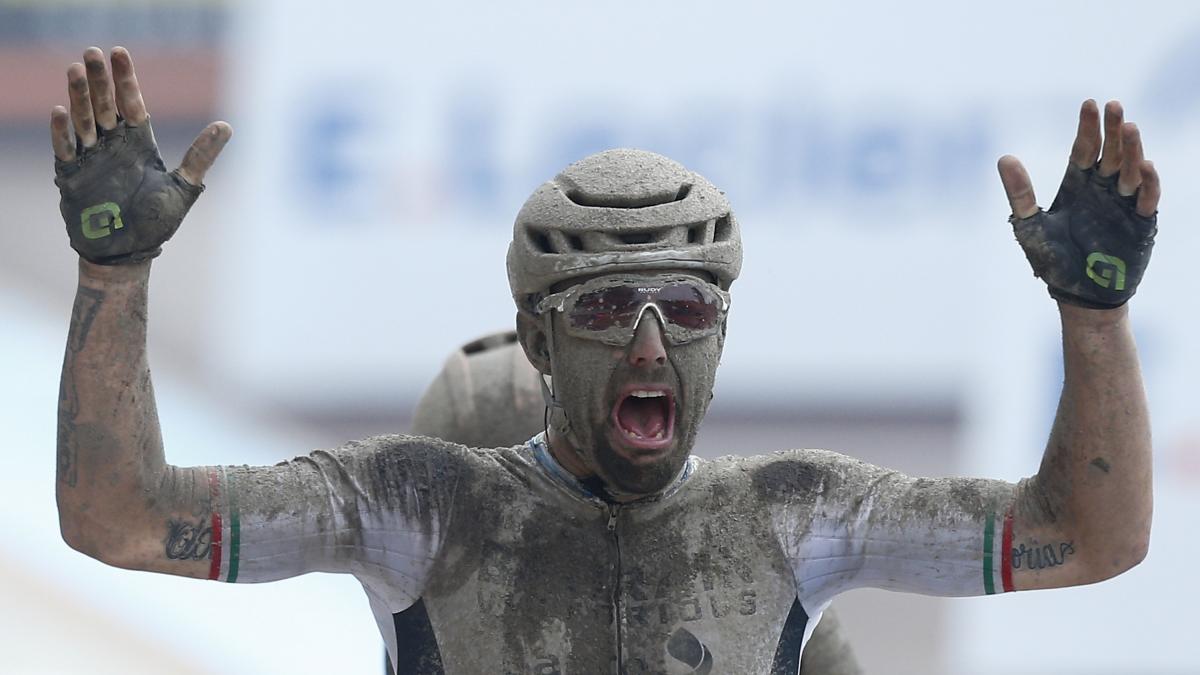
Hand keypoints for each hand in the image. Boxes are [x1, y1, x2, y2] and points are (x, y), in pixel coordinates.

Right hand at [51, 46, 231, 264]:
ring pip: (84, 121)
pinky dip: (63, 132)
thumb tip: (227, 126)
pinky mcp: (72, 175)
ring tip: (76, 70)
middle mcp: (113, 145)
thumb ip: (201, 156)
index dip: (125, 79)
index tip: (120, 53)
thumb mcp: (184, 186)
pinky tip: (62, 111)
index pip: (131, 103)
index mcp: (139, 144)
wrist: (127, 253)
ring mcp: (91, 158)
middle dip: (99, 80)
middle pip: (105, 105)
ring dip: (79, 97)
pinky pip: (65, 149)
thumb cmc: (157, 222)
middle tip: (92, 52)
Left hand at [999, 100, 1158, 308]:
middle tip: (1115, 106)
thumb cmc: (1052, 260)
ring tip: (1130, 127)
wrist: (1078, 295)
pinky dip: (1146, 182)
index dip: (1088, 128)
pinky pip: (1146, 198)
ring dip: (1132, 150)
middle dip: (1114, 130)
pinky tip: (1143, 165)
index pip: (1085, 149)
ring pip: (1130, 170)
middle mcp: (1102, 190)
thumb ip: (1020, 193)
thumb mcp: (1029, 224)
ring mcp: (1122, 204)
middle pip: (1111, 153)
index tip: (1089, 104)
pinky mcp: (1139, 222)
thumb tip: (1004, 158)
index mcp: (1077, 186)